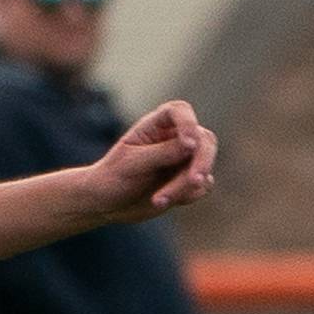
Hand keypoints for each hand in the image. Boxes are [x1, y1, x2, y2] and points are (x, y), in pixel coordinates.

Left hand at [92, 99, 217, 220]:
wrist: (108, 204)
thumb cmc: (113, 178)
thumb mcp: (133, 164)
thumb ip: (162, 153)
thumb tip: (194, 144)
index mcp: (154, 126)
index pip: (179, 110)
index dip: (188, 123)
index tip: (190, 143)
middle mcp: (173, 138)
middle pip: (204, 139)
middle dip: (202, 161)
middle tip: (194, 180)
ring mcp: (183, 159)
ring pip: (204, 166)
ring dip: (185, 186)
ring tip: (158, 201)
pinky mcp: (189, 179)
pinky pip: (203, 186)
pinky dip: (187, 195)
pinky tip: (162, 201)